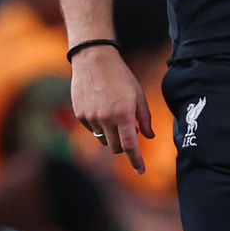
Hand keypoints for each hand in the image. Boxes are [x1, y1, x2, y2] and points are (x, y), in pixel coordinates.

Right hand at [70, 43, 152, 173]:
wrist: (94, 59)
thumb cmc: (120, 76)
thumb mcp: (138, 94)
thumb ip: (145, 117)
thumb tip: (149, 136)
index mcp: (123, 114)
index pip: (130, 146)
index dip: (136, 160)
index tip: (141, 171)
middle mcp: (106, 119)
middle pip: (115, 148)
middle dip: (123, 146)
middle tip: (129, 131)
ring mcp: (90, 118)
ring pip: (103, 139)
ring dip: (111, 134)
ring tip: (113, 113)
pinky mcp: (80, 114)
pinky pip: (92, 129)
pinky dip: (99, 125)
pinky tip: (100, 107)